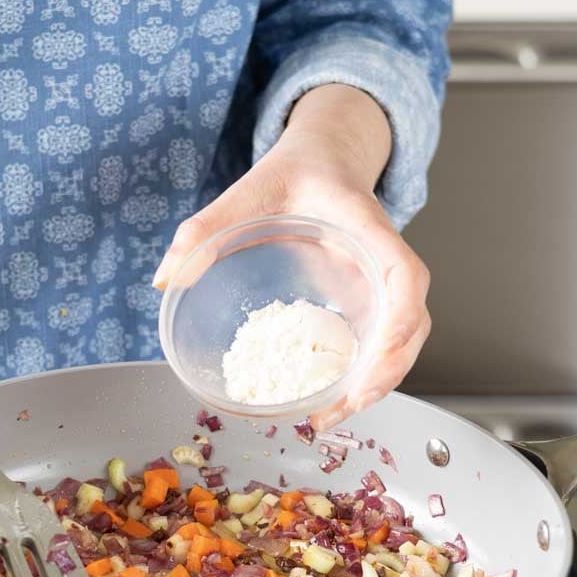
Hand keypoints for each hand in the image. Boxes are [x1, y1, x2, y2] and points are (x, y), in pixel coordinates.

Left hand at [152, 84, 430, 431]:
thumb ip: (204, 230)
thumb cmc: (293, 174)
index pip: (405, 275)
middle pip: (412, 323)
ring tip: (330, 415)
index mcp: (367, 228)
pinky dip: (365, 374)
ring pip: (402, 340)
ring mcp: (382, 283)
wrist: (323, 161)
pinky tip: (332, 399)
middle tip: (343, 407)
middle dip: (386, 371)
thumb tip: (165, 278)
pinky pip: (381, 341)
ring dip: (376, 383)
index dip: (400, 319)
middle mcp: (384, 260)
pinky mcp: (372, 300)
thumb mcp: (246, 191)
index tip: (377, 357)